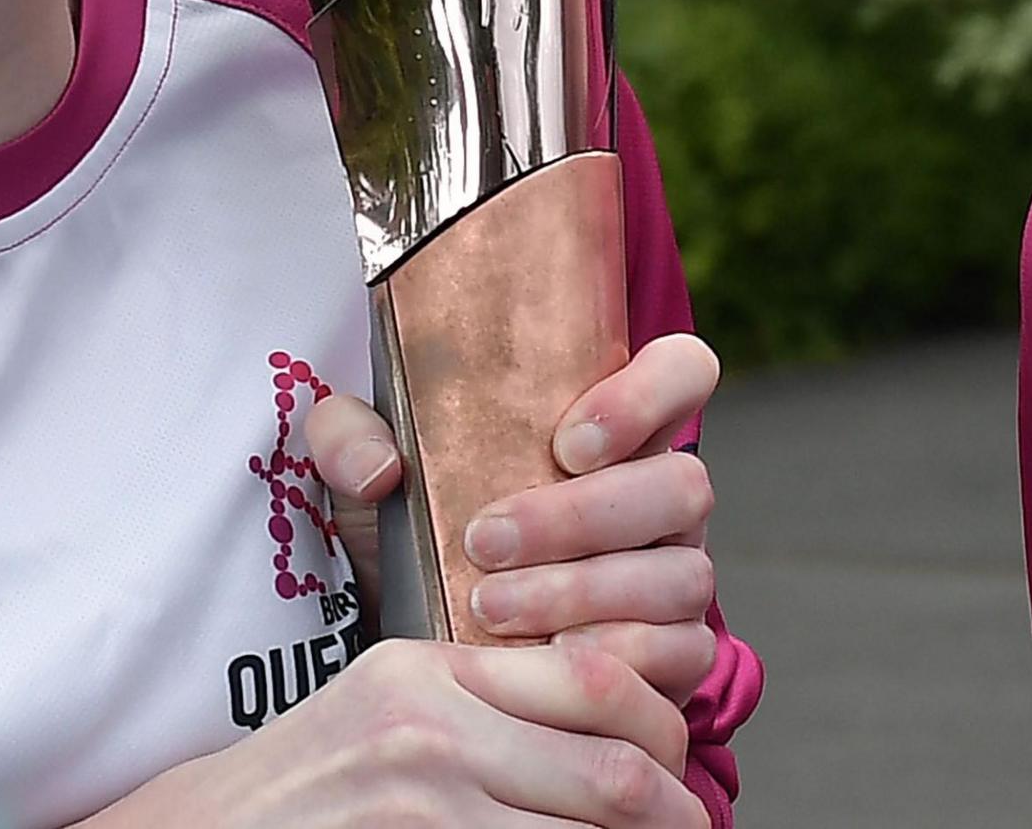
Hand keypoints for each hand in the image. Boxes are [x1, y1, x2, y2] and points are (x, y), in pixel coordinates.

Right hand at [102, 637, 706, 827]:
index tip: (675, 764)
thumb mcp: (395, 703)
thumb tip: (619, 716)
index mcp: (435, 668)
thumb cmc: (311, 779)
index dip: (664, 728)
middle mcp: (433, 730)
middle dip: (674, 814)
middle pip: (614, 771)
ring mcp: (422, 806)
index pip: (598, 677)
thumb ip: (491, 695)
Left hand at [308, 334, 723, 703]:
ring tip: (489, 608)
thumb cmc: (417, 538)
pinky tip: (541, 660)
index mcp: (617, 432)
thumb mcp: (365, 477)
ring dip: (583, 593)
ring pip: (682, 576)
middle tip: (486, 541)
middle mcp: (662, 499)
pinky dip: (611, 658)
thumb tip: (378, 466)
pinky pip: (679, 656)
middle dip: (582, 518)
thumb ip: (346, 436)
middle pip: (683, 486)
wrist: (418, 640)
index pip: (684, 371)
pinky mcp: (675, 655)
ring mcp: (677, 576)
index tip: (566, 443)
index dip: (648, 397)